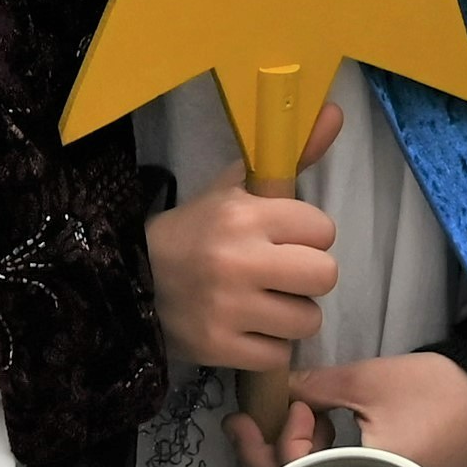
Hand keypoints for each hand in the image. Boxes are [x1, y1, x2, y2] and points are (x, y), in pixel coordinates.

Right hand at [146, 102, 339, 371]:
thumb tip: (337, 111)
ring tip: (265, 303)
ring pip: (307, 320)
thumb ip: (293, 154)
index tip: (285, 238)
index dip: (308, 235)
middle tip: (282, 274)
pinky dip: (268, 346)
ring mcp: (228, 309)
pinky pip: (278, 355)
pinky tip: (247, 328)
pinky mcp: (218, 348)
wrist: (129, 279)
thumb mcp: (238, 187)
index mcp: (244, 214)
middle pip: (325, 276)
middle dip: (308, 276)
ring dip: (291, 314)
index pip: (323, 229)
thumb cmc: (196, 230)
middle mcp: (239, 261)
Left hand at [244, 347, 466, 466]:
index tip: (291, 405)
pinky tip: (318, 428)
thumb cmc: (436, 391)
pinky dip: (317, 460)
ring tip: (305, 412)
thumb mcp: (367, 382)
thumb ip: (314, 389)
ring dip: (296, 454)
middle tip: (242, 425)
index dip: (283, 442)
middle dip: (267, 456)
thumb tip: (275, 392)